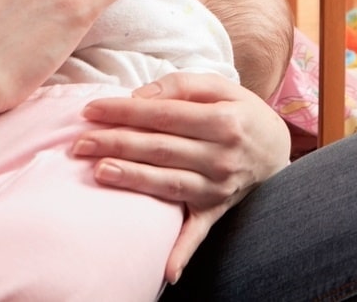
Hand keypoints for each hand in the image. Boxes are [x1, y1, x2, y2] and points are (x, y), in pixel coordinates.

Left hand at [73, 72, 291, 280]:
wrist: (276, 149)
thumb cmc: (240, 113)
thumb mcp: (220, 87)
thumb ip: (180, 86)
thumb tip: (139, 97)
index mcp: (223, 121)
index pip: (164, 115)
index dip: (125, 112)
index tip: (91, 110)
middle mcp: (222, 156)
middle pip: (161, 148)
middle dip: (116, 143)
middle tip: (79, 142)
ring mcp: (219, 186)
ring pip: (169, 183)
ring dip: (134, 179)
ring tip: (99, 171)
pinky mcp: (216, 209)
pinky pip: (198, 232)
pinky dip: (183, 252)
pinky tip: (166, 271)